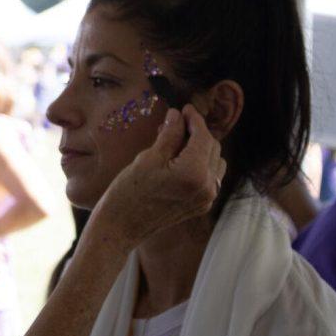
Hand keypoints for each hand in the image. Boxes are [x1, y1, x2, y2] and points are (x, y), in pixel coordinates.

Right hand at [91, 105, 225, 247]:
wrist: (120, 226)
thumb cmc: (128, 191)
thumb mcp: (148, 157)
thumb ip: (170, 134)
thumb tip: (178, 115)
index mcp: (194, 173)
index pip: (203, 137)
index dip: (194, 119)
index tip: (184, 108)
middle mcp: (206, 187)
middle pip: (212, 148)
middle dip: (196, 133)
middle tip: (175, 123)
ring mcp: (205, 199)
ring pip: (215, 162)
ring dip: (200, 148)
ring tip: (175, 142)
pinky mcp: (200, 206)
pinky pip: (210, 177)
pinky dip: (199, 164)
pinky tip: (178, 160)